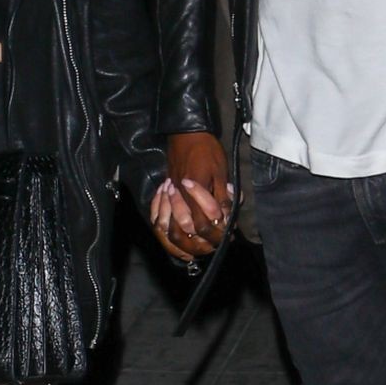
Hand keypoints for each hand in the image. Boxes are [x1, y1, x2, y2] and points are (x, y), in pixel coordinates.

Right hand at [159, 131, 232, 257]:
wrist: (185, 133)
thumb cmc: (207, 149)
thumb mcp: (221, 171)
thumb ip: (223, 196)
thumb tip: (227, 217)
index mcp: (195, 192)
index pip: (203, 223)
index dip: (216, 234)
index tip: (227, 237)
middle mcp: (180, 198)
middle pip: (183, 232)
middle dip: (198, 244)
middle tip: (212, 247)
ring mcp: (169, 196)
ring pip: (167, 228)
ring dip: (180, 243)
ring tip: (194, 251)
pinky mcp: (164, 194)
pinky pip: (158, 217)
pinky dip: (163, 231)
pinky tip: (173, 240)